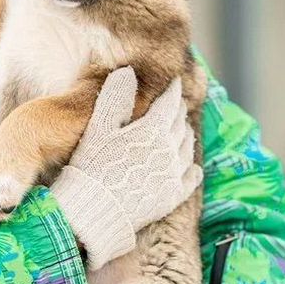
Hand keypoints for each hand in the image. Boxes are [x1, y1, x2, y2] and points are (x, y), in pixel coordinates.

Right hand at [50, 67, 202, 269]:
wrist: (94, 212)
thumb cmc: (91, 167)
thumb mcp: (98, 129)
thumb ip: (114, 98)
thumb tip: (127, 71)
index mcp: (153, 129)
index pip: (170, 103)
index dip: (172, 91)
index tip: (174, 83)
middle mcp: (170, 150)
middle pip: (180, 124)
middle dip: (178, 112)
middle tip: (176, 105)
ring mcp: (173, 175)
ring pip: (187, 148)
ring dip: (186, 136)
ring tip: (182, 130)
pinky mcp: (172, 197)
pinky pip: (191, 177)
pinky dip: (193, 168)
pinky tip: (192, 167)